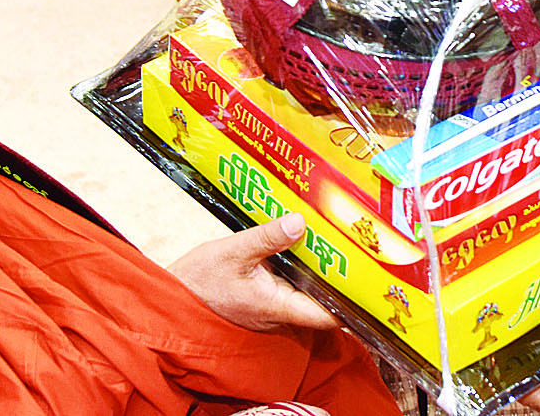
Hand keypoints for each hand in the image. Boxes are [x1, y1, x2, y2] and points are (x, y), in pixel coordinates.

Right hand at [168, 214, 339, 331]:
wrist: (171, 297)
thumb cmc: (198, 282)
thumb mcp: (233, 251)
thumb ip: (267, 238)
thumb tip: (300, 222)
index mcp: (277, 306)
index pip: (327, 316)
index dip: (351, 305)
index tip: (368, 286)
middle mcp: (277, 312)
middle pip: (320, 301)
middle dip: (337, 279)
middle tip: (354, 251)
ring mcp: (269, 307)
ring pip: (303, 292)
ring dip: (316, 272)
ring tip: (333, 243)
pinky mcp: (260, 298)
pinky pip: (287, 285)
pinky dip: (296, 268)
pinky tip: (300, 245)